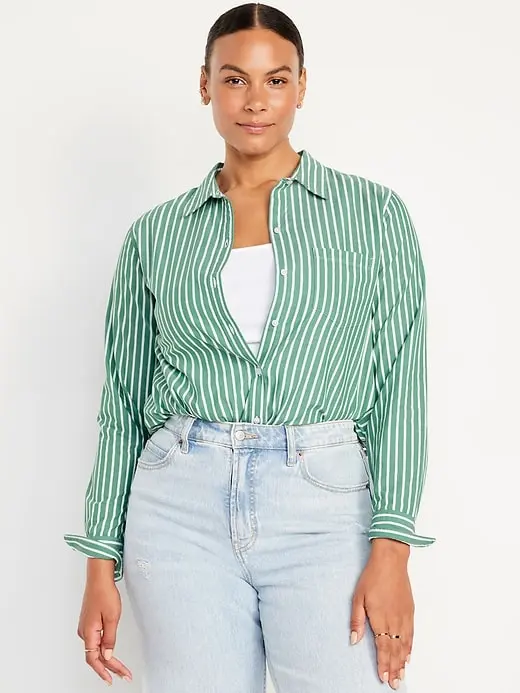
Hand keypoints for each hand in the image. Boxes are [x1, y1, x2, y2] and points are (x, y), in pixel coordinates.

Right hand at [77, 558, 131, 684]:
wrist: (99, 577)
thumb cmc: (104, 593)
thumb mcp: (112, 617)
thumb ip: (110, 638)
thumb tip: (108, 655)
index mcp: (88, 632)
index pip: (95, 659)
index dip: (105, 671)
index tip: (114, 678)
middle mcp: (84, 632)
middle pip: (95, 656)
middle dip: (110, 667)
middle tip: (124, 675)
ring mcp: (86, 627)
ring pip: (96, 649)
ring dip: (108, 659)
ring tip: (120, 668)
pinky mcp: (89, 622)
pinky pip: (95, 641)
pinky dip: (104, 649)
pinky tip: (111, 653)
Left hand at [350, 539, 412, 689]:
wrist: (391, 561)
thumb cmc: (372, 577)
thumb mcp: (358, 597)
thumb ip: (356, 620)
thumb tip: (354, 640)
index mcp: (380, 618)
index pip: (382, 648)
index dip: (383, 664)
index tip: (383, 678)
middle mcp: (394, 621)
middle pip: (395, 650)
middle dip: (394, 668)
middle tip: (395, 684)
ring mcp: (404, 617)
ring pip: (405, 645)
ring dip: (403, 662)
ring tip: (402, 675)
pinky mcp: (410, 611)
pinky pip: (411, 635)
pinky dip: (410, 648)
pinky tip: (408, 656)